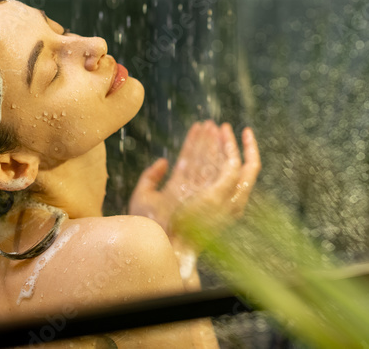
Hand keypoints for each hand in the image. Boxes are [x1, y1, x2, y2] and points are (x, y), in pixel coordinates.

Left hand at [129, 120, 259, 246]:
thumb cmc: (144, 227)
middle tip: (219, 125)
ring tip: (218, 125)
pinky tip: (217, 133)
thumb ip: (150, 178)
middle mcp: (199, 197)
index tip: (198, 128)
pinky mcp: (214, 195)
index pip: (194, 166)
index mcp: (184, 198)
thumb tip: (163, 161)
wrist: (152, 243)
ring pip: (219, 163)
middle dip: (216, 144)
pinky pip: (225, 168)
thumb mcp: (142, 198)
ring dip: (220, 143)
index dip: (196, 146)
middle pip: (212, 164)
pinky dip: (222, 148)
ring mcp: (208, 195)